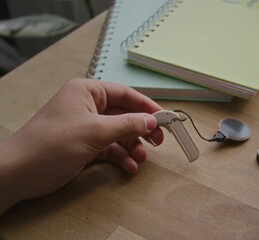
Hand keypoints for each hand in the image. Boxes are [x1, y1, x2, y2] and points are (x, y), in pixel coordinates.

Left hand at [0, 78, 163, 212]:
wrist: (22, 172)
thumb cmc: (56, 142)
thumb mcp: (95, 130)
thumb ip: (127, 124)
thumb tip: (152, 121)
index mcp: (88, 92)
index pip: (124, 94)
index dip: (146, 105)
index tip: (164, 118)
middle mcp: (88, 107)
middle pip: (124, 115)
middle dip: (141, 129)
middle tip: (159, 141)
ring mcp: (87, 128)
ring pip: (119, 133)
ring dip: (132, 146)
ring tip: (141, 159)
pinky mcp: (85, 146)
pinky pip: (110, 148)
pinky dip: (121, 156)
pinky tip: (129, 167)